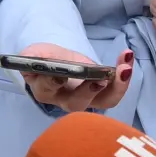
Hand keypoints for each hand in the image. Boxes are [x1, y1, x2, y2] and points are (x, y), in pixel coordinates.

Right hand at [15, 43, 133, 111]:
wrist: (59, 62)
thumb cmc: (45, 59)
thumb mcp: (35, 53)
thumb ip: (30, 56)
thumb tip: (28, 58)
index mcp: (44, 90)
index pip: (47, 89)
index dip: (53, 82)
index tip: (61, 75)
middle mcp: (64, 101)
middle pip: (76, 103)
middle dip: (88, 90)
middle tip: (99, 78)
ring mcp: (86, 101)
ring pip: (102, 102)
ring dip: (116, 86)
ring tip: (124, 68)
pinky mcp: (102, 95)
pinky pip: (114, 93)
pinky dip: (124, 78)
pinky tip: (127, 59)